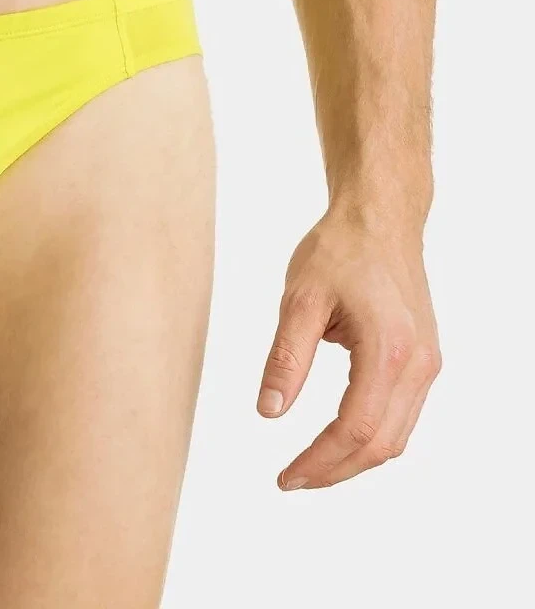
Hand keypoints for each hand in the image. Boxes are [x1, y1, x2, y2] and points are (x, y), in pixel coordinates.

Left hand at [257, 209, 440, 488]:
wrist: (381, 219)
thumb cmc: (340, 250)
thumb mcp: (300, 298)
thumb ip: (286, 358)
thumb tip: (268, 413)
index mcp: (389, 350)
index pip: (355, 429)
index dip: (319, 460)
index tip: (285, 476)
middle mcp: (419, 365)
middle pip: (381, 445)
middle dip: (335, 470)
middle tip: (291, 478)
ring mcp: (428, 365)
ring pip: (396, 437)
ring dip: (353, 459)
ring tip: (309, 466)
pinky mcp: (426, 361)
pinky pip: (402, 416)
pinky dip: (371, 436)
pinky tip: (337, 438)